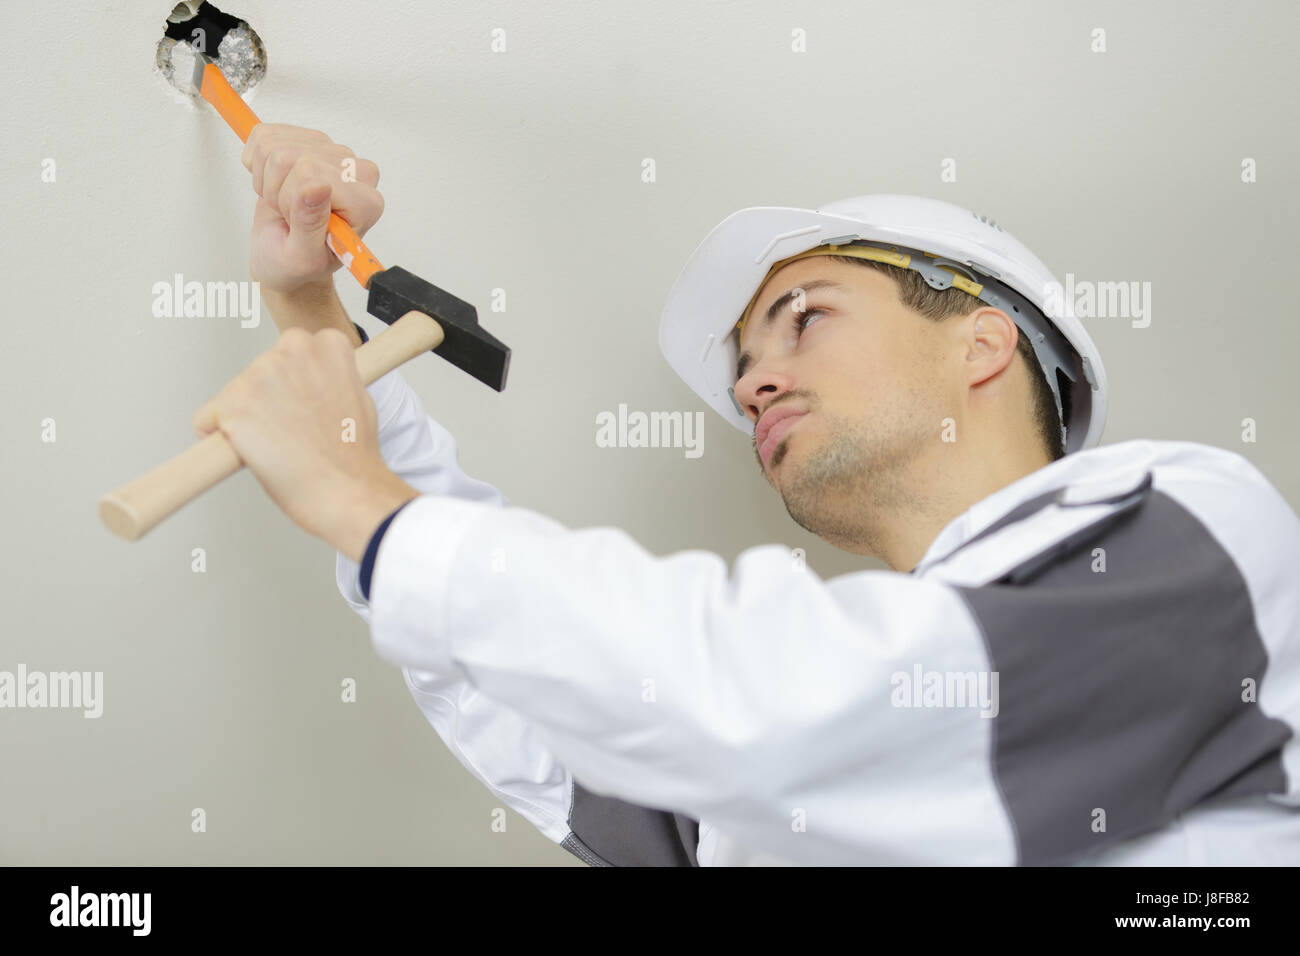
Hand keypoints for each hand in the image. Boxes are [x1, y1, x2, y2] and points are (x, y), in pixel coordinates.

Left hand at [192, 326, 417, 560]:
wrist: (346, 490)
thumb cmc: (354, 455)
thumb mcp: (359, 399)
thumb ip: (331, 379)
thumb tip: (311, 383)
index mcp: (328, 344)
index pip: (293, 352)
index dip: (296, 385)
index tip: (304, 407)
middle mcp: (292, 348)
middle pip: (261, 370)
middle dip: (268, 398)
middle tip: (292, 432)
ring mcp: (258, 375)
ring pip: (234, 394)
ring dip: (246, 419)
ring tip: (279, 447)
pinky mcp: (231, 404)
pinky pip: (206, 420)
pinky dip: (218, 438)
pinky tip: (249, 453)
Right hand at [242, 124, 384, 293]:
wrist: (284, 256)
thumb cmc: (296, 264)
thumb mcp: (303, 257)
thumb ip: (311, 224)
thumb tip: (317, 185)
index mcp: (365, 202)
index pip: (311, 173)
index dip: (290, 200)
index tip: (298, 224)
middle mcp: (355, 172)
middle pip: (291, 157)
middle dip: (278, 191)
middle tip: (289, 216)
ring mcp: (332, 152)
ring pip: (275, 145)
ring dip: (268, 180)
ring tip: (283, 204)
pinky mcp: (307, 140)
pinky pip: (264, 136)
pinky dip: (257, 164)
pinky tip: (275, 185)